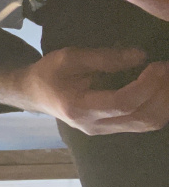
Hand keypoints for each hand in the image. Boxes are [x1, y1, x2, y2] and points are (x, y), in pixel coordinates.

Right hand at [0, 47, 168, 134]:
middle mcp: (93, 125)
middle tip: (167, 69)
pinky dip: (158, 107)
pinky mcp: (109, 129)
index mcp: (79, 107)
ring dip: (164, 102)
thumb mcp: (70, 57)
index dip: (146, 85)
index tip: (157, 65)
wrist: (32, 93)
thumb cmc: (48, 72)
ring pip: (146, 124)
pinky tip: (160, 90)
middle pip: (140, 118)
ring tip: (166, 79)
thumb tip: (141, 56)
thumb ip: (105, 57)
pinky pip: (142, 123)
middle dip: (162, 94)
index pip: (123, 103)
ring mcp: (102, 130)